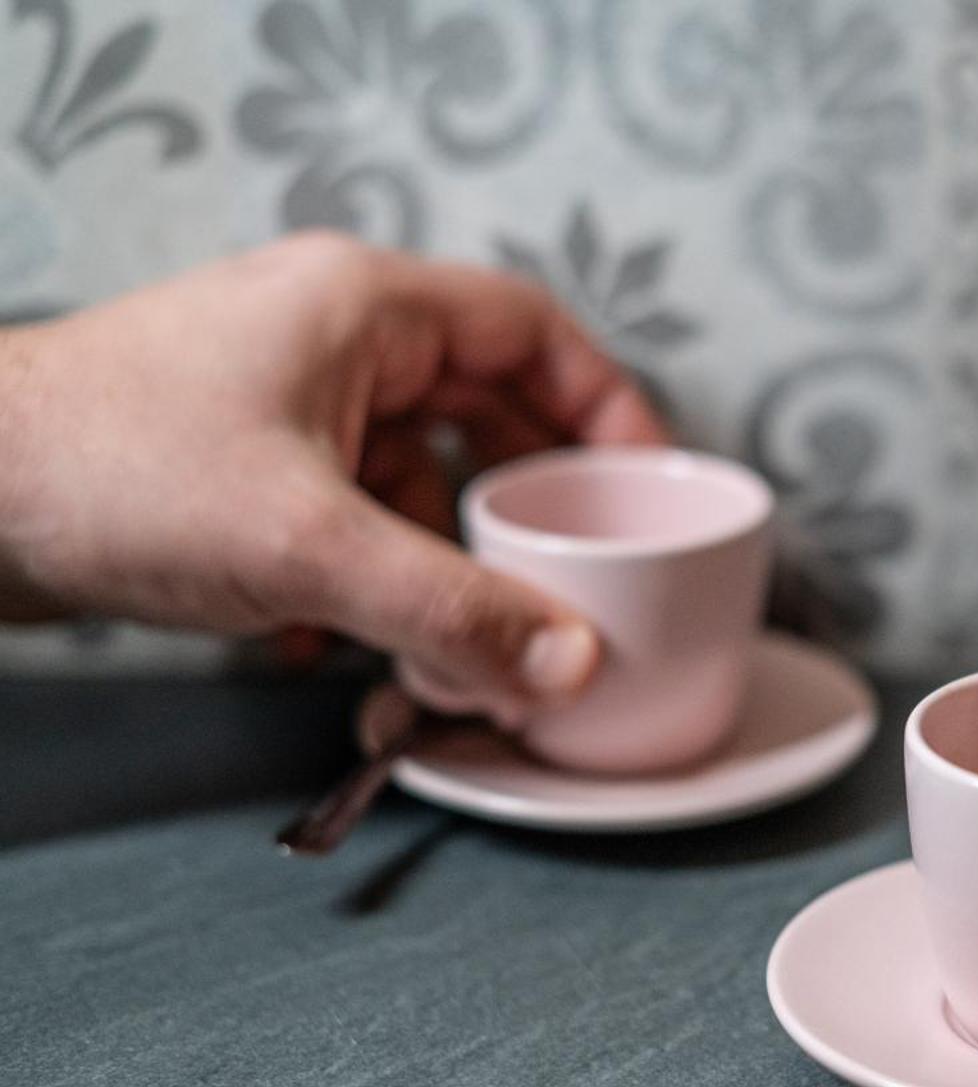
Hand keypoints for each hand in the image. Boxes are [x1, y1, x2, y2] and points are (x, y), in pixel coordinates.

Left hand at [0, 232, 667, 719]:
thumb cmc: (108, 470)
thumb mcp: (310, 549)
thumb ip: (454, 609)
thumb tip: (570, 663)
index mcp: (366, 309)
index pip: (532, 333)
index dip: (607, 408)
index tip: (647, 483)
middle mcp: (333, 340)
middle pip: (483, 416)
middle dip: (521, 516)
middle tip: (566, 582)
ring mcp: (285, 401)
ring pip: (414, 481)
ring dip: (437, 568)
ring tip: (443, 648)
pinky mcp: (242, 464)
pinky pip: (349, 518)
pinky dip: (366, 584)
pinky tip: (336, 647)